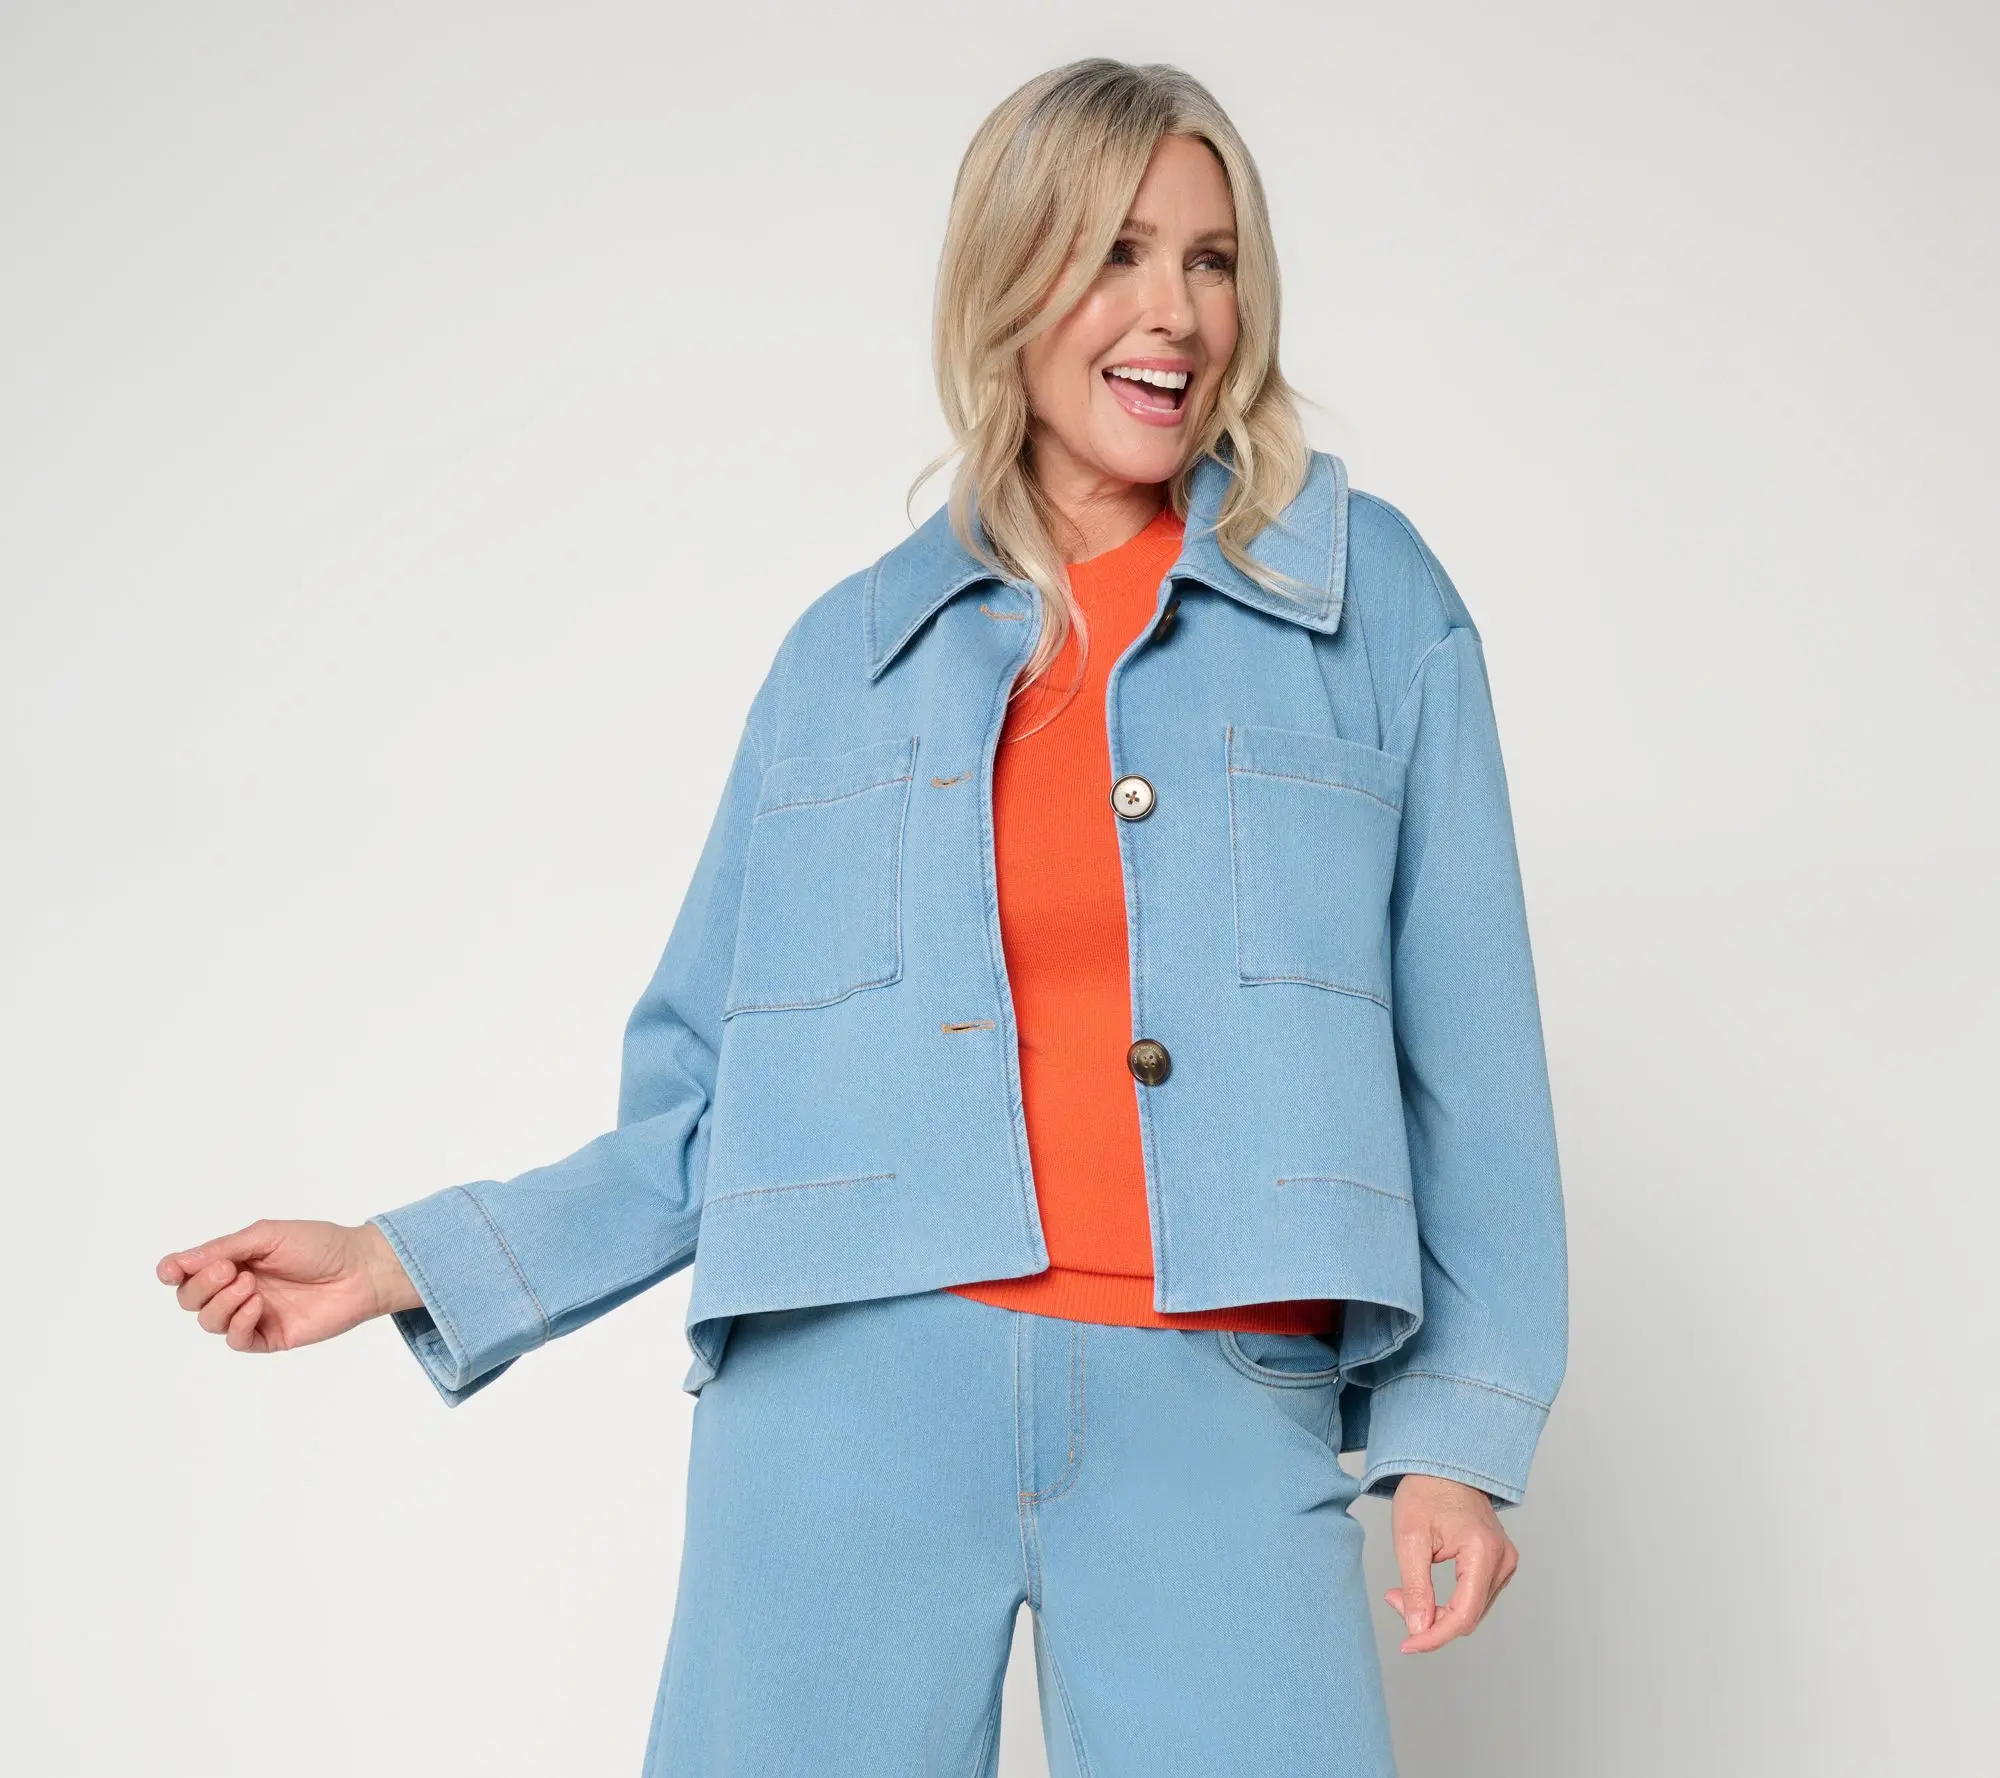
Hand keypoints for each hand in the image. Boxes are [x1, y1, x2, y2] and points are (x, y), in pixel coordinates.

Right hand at [155, 1220, 421, 1353]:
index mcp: (235, 1260)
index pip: (189, 1272)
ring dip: (221, 1302)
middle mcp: (238, 1288)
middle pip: (191, 1299)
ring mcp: (253, 1314)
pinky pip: (237, 1340)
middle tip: (229, 1270)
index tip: (172, 1270)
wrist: (361, 1269)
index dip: (173, 1272)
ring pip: (209, 1322)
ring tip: (250, 1284)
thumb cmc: (320, 1244)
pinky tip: (256, 1304)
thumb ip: (224, 1248)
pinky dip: (238, 1322)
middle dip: (201, 1285)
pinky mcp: (270, 1336)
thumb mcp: (267, 1236)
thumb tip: (180, 1262)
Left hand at [1383, 1473, 1517, 1652]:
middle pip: (1467, 1616)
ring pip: (1470, 1611)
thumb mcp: (1410, 1538)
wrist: (1443, 1465)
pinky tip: (1425, 1591)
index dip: (1434, 1637)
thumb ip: (1416, 1587)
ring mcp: (1504, 1563)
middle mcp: (1503, 1560)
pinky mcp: (1498, 1564)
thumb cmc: (1426, 1491)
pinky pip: (1474, 1598)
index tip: (1408, 1644)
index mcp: (1483, 1552)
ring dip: (1437, 1613)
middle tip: (1394, 1599)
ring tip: (1403, 1592)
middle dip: (1429, 1620)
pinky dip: (1448, 1603)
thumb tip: (1419, 1629)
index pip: (1464, 1615)